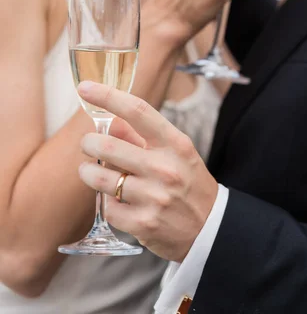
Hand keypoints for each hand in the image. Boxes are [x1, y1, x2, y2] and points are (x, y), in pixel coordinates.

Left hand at [78, 81, 217, 261]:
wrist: (211, 228)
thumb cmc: (189, 183)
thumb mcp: (176, 153)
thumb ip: (143, 137)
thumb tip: (111, 122)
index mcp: (175, 144)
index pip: (138, 111)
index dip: (108, 96)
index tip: (85, 88)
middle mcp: (165, 168)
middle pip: (108, 146)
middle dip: (89, 143)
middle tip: (88, 144)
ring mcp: (154, 197)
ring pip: (100, 178)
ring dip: (88, 172)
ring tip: (90, 171)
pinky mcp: (143, 223)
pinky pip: (108, 207)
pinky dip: (106, 202)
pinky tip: (116, 200)